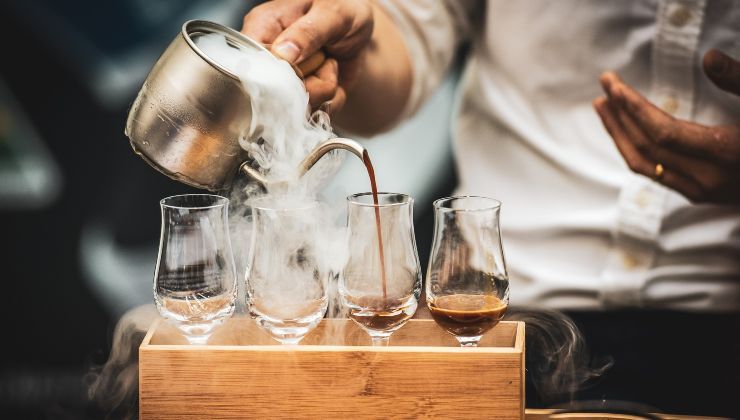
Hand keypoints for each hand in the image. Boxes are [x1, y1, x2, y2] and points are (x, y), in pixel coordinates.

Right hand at [242, 0, 373, 113]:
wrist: (363, 29)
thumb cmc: (344, 9)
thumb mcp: (331, 13)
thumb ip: (307, 32)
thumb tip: (282, 54)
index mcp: (263, 28)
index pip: (251, 63)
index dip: (274, 74)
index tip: (299, 69)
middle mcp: (269, 59)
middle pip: (272, 93)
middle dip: (308, 84)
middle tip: (326, 60)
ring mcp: (285, 82)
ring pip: (295, 108)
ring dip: (324, 91)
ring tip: (331, 64)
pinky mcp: (303, 100)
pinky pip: (314, 115)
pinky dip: (332, 101)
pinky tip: (333, 78)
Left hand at [594, 49, 739, 203]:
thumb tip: (708, 57)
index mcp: (726, 154)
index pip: (662, 133)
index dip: (633, 108)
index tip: (614, 85)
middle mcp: (707, 179)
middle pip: (645, 149)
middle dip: (619, 115)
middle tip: (604, 85)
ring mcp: (700, 191)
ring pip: (644, 165)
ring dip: (619, 134)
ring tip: (603, 106)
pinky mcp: (698, 195)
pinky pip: (653, 173)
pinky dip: (634, 149)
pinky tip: (627, 130)